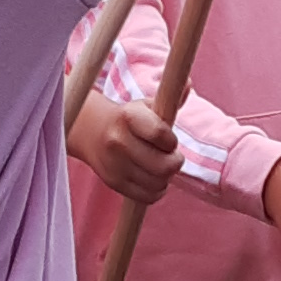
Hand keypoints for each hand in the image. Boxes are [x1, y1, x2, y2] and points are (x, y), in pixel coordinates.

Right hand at [68, 91, 180, 207]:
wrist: (91, 132)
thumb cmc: (129, 119)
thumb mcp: (146, 105)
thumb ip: (170, 98)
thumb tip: (188, 85)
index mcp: (128, 116)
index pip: (162, 135)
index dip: (172, 141)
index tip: (169, 140)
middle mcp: (118, 141)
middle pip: (164, 166)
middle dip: (174, 162)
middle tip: (170, 156)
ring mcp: (115, 164)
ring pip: (158, 183)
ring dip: (166, 177)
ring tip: (159, 166)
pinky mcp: (114, 182)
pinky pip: (148, 196)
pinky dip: (156, 190)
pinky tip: (152, 178)